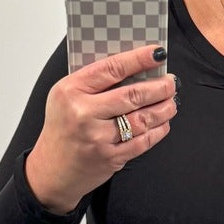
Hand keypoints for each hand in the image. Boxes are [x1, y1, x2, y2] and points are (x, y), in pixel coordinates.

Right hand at [25, 44, 177, 214]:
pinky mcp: (110, 158)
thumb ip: (93, 82)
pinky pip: (142, 142)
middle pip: (132, 95)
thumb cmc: (62, 129)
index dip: (139, 59)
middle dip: (159, 87)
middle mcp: (83, 113)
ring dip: (163, 109)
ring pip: (142, 119)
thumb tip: (134, 67)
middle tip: (171, 82)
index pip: (112, 69)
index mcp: (71, 91)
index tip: (157, 54)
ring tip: (171, 102)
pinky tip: (163, 123)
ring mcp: (97, 138)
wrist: (52, 170)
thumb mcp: (66, 97)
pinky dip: (158, 131)